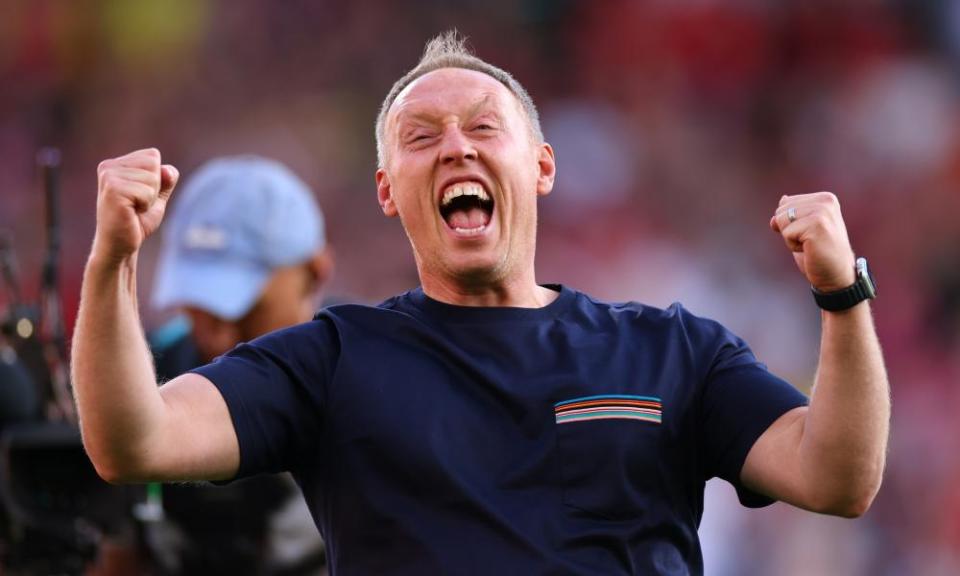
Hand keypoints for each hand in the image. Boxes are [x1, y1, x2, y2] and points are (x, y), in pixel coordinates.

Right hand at [94, 148, 178, 263]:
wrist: (121, 245)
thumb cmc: (137, 221)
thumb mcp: (157, 196)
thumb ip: (166, 179)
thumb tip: (167, 170)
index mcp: (116, 164)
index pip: (153, 155)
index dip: (156, 179)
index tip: (139, 196)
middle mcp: (108, 167)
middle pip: (154, 163)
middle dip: (154, 187)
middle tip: (137, 204)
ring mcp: (108, 177)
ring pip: (152, 178)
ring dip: (150, 198)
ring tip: (133, 209)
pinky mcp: (113, 190)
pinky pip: (148, 191)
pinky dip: (146, 205)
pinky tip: (131, 213)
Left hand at [769, 192, 855, 292]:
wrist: (836, 275)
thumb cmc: (818, 253)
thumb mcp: (803, 228)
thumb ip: (793, 212)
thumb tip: (782, 200)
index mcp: (824, 198)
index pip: (785, 204)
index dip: (789, 224)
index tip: (809, 234)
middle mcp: (825, 201)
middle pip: (781, 211)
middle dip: (788, 230)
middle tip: (809, 241)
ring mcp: (822, 212)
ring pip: (781, 220)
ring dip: (790, 238)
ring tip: (810, 245)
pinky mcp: (817, 225)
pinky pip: (786, 233)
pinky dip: (793, 246)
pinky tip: (810, 249)